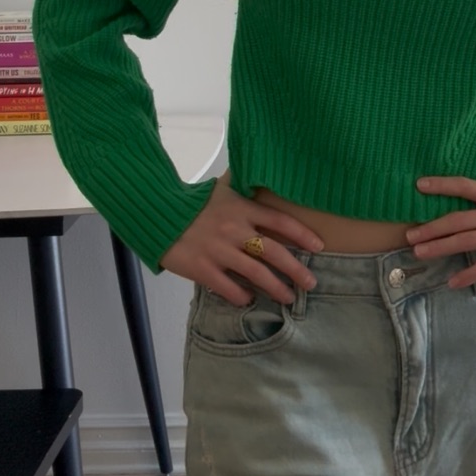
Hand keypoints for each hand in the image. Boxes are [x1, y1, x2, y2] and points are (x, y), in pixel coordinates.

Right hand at [159, 181, 323, 305]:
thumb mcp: (222, 189)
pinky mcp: (202, 268)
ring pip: (255, 273)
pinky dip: (241, 295)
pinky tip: (249, 299)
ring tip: (288, 297)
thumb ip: (245, 188)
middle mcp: (234, 230)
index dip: (302, 234)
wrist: (158, 213)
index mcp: (242, 209)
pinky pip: (227, 287)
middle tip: (311, 282)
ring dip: (275, 287)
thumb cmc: (193, 202)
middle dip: (296, 269)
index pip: (280, 221)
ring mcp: (218, 250)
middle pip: (273, 252)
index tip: (318, 247)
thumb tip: (264, 176)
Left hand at [407, 176, 475, 287]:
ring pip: (464, 242)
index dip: (441, 185)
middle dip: (431, 227)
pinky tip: (452, 282)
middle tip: (410, 234)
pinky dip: (467, 275)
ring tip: (419, 252)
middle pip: (456, 220)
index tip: (419, 185)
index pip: (464, 186)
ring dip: (439, 247)